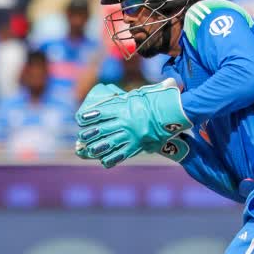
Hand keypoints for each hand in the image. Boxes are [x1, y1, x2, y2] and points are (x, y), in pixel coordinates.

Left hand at [76, 79, 191, 167]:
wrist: (174, 110)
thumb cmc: (157, 99)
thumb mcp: (141, 94)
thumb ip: (128, 97)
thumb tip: (116, 92)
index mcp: (124, 108)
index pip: (100, 113)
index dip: (89, 117)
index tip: (80, 119)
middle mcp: (125, 122)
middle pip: (101, 129)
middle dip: (89, 135)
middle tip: (82, 137)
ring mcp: (131, 135)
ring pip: (109, 143)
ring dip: (97, 148)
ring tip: (89, 150)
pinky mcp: (138, 145)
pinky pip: (122, 154)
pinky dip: (112, 159)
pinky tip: (104, 161)